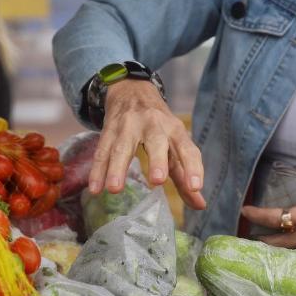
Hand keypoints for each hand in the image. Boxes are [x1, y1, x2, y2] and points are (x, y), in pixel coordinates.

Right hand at [88, 79, 205, 209]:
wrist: (132, 90)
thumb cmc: (160, 127)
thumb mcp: (175, 145)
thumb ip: (184, 176)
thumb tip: (200, 205)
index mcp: (175, 130)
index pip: (186, 147)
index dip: (192, 166)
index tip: (195, 186)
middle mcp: (154, 125)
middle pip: (156, 141)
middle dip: (157, 160)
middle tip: (157, 180)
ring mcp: (129, 125)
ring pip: (122, 147)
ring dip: (117, 168)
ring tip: (115, 189)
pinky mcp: (109, 130)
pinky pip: (102, 151)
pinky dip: (98, 170)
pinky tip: (95, 188)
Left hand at [239, 159, 295, 258]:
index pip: (277, 217)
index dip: (257, 215)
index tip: (245, 211)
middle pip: (276, 243)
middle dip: (259, 240)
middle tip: (246, 236)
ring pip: (289, 254)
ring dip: (274, 250)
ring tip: (261, 245)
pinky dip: (292, 256)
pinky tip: (287, 253)